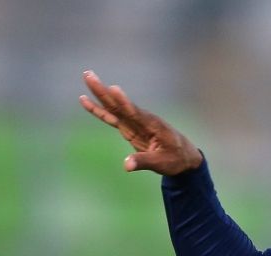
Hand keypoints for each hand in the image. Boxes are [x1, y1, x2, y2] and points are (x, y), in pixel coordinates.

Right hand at [79, 70, 203, 175]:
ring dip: (99, 94)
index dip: (124, 102)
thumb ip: (143, 162)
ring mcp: (134, 123)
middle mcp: (141, 119)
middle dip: (104, 91)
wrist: (184, 157)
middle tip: (88, 75)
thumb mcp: (162, 163)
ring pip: (113, 107)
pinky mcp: (129, 128)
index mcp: (152, 125)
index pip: (135, 113)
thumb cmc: (176, 159)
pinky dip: (99, 110)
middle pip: (119, 104)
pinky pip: (111, 117)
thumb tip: (126, 165)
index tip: (114, 89)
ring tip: (87, 78)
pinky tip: (86, 101)